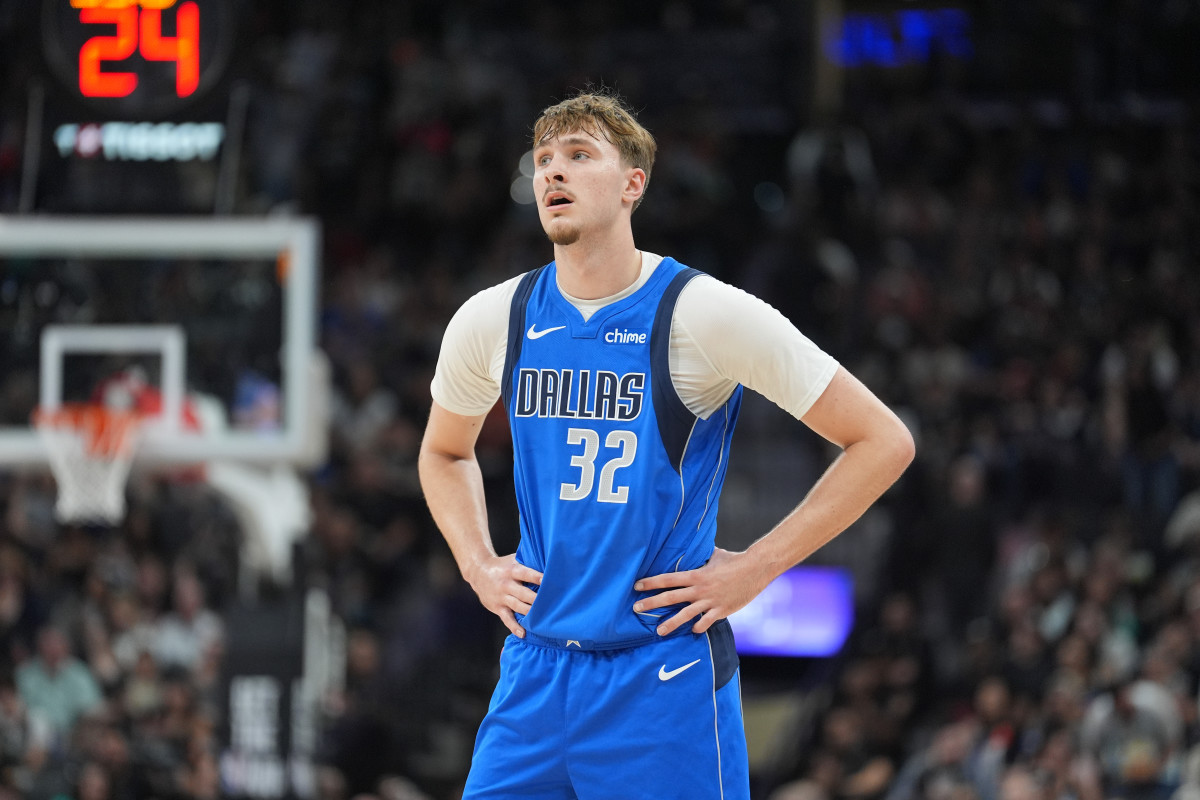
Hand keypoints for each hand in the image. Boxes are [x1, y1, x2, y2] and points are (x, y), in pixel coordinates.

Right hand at [466, 554, 542, 637]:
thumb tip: (549, 563)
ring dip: (530, 613)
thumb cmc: (502, 566)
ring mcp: (501, 597)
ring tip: (542, 620)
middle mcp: (506, 584)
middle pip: (524, 593)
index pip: (526, 574)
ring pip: (518, 606)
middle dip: (537, 599)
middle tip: (551, 604)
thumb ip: (528, 562)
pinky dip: (514, 627)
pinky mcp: (497, 607)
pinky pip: (507, 619)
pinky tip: (523, 633)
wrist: (478, 572)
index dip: (537, 578)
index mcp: (512, 570)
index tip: (548, 582)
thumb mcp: (513, 559)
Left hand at [632, 548, 768, 635]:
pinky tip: (692, 631)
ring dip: (671, 623)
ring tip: (658, 631)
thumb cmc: (735, 560)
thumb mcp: (715, 555)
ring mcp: (710, 601)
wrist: (756, 568)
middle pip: (671, 597)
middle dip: (652, 603)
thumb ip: (702, 555)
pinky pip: (706, 622)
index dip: (651, 582)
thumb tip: (695, 545)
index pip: (668, 579)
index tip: (637, 586)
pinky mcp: (722, 610)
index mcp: (696, 575)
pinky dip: (698, 627)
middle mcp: (700, 589)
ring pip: (686, 615)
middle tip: (636, 608)